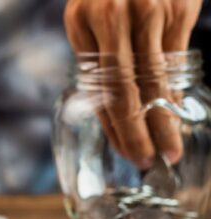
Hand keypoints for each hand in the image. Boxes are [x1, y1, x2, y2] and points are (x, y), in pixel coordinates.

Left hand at [64, 0, 201, 167]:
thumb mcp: (89, 14)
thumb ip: (97, 54)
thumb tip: (112, 104)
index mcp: (81, 23)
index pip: (96, 87)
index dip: (110, 123)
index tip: (122, 149)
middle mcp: (111, 19)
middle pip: (124, 91)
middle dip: (135, 133)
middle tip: (144, 162)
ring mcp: (147, 13)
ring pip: (154, 82)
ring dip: (162, 122)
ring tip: (168, 150)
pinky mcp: (177, 8)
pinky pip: (176, 61)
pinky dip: (175, 91)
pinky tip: (174, 112)